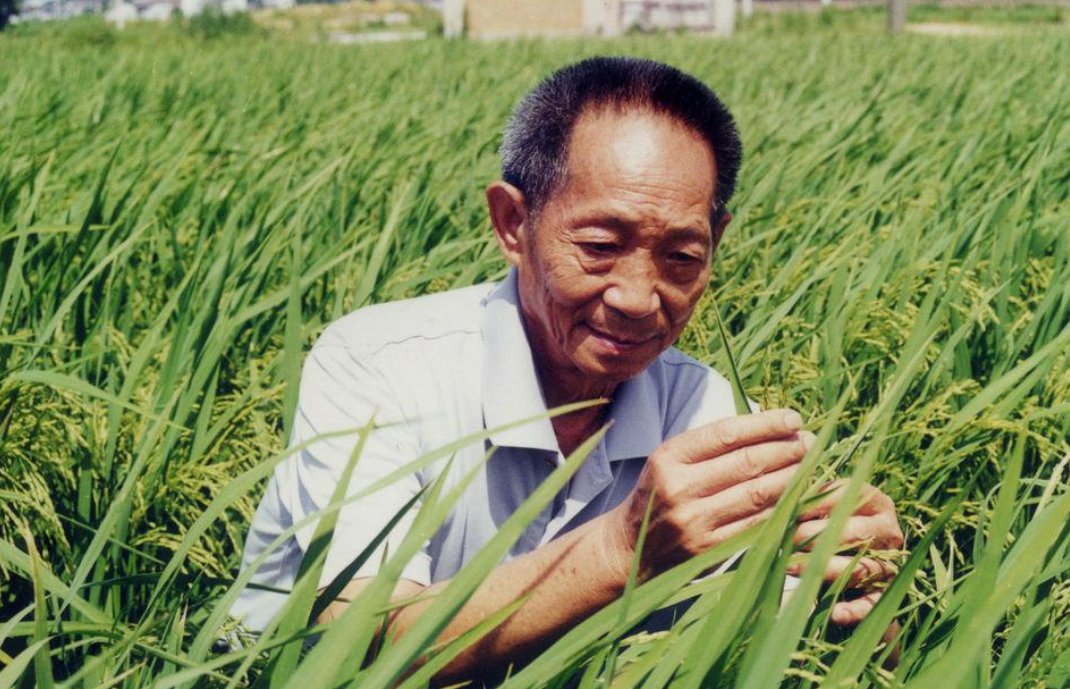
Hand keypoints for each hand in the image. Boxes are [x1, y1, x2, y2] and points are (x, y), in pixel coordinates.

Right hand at [604, 409, 813, 580]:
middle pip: (747, 463)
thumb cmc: (663, 491)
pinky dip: (782, 508)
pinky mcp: (709, 548)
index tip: (794, 419)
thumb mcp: (674, 459)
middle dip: (786, 450)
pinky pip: (756, 524)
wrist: (633, 546)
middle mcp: (680, 487)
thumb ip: (713, 444)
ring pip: (757, 494)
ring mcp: (695, 521)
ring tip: (809, 466)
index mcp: (670, 456)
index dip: (765, 424)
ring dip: (791, 477)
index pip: (726, 434)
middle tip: (810, 443)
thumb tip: (770, 427)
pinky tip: (797, 496)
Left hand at [791, 481, 904, 624]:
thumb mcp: (816, 509)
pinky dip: (854, 610)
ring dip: (825, 569)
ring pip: (861, 567)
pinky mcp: (883, 594)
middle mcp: (888, 530)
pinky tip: (835, 613)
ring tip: (792, 567)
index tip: (794, 509)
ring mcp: (889, 563)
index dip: (819, 503)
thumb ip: (807, 499)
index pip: (849, 496)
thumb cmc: (820, 526)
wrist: (837, 566)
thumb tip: (790, 493)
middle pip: (856, 533)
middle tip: (789, 539)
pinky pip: (872, 604)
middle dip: (818, 535)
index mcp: (874, 502)